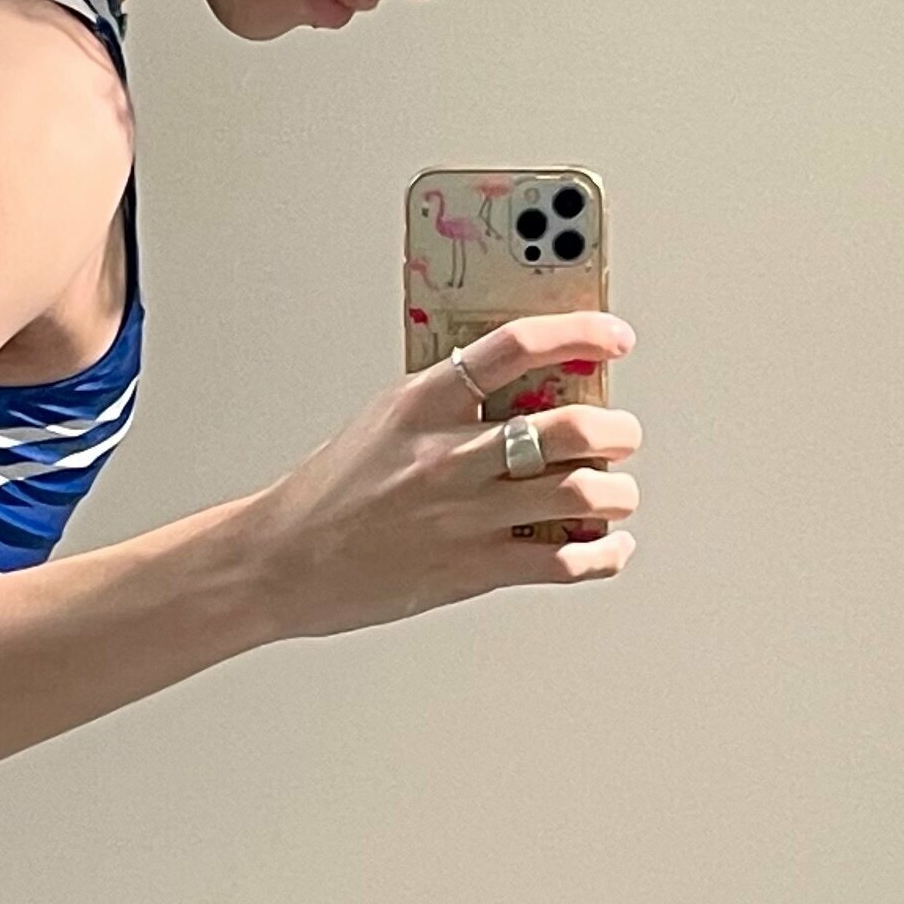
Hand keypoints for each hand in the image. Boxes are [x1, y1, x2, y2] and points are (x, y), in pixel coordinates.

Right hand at [246, 311, 640, 639]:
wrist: (281, 561)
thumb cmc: (327, 494)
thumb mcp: (381, 422)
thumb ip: (445, 402)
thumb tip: (521, 389)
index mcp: (422, 402)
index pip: (516, 347)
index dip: (579, 334)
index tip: (614, 337)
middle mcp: (448, 454)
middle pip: (569, 427)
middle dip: (617, 430)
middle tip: (622, 433)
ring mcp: (463, 514)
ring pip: (580, 493)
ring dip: (617, 492)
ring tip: (617, 492)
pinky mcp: (472, 569)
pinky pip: (563, 561)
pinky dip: (602, 554)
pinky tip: (607, 546)